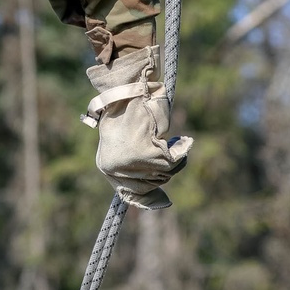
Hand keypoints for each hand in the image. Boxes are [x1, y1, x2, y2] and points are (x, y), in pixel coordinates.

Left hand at [84, 48, 191, 206]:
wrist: (127, 88)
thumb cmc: (126, 108)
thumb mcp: (125, 139)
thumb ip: (135, 161)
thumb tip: (158, 196)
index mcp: (107, 166)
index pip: (130, 193)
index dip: (148, 198)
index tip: (163, 201)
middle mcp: (117, 169)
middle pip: (150, 184)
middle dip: (163, 170)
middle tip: (170, 150)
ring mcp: (133, 164)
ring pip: (164, 173)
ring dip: (173, 156)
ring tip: (172, 139)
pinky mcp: (150, 154)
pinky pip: (174, 161)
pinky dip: (182, 150)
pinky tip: (183, 140)